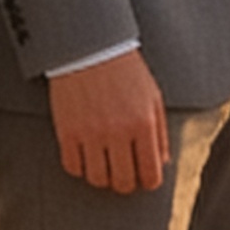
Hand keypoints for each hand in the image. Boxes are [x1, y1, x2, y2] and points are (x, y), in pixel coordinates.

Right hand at [48, 49, 169, 195]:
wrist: (90, 46)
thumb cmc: (125, 70)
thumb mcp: (152, 97)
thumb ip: (160, 133)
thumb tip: (162, 163)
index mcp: (143, 124)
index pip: (150, 174)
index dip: (148, 182)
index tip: (143, 178)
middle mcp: (118, 132)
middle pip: (122, 182)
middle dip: (125, 183)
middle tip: (122, 173)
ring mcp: (90, 133)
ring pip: (97, 179)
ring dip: (102, 177)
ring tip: (103, 165)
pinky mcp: (67, 131)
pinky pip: (72, 167)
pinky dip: (79, 167)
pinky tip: (84, 155)